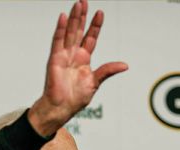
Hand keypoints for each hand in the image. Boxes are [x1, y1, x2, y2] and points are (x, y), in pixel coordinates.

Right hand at [28, 0, 128, 136]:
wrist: (62, 107)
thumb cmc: (75, 98)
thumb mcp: (95, 82)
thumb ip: (108, 70)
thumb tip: (125, 65)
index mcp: (83, 59)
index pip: (91, 38)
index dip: (95, 26)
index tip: (100, 13)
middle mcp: (73, 54)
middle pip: (79, 31)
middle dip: (83, 16)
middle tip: (85, 1)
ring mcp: (63, 55)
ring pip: (69, 32)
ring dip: (74, 18)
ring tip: (78, 4)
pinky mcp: (54, 59)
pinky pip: (57, 41)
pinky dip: (61, 29)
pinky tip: (64, 17)